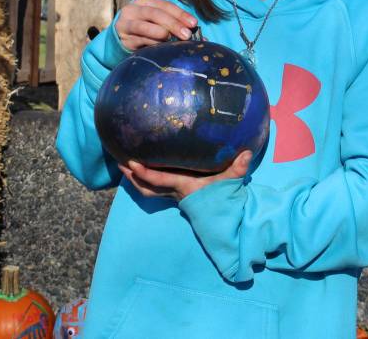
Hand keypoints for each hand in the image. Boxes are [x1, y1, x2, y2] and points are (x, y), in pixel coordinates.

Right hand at [114, 0, 197, 50]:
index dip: (180, 14)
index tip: (194, 24)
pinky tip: (162, 48)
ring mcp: (126, 24)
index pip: (164, 5)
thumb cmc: (146, 28)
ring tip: (173, 39)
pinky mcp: (124, 40)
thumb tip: (198, 33)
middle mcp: (132, 10)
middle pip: (155, 14)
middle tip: (187, 35)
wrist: (121, 39)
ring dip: (161, 33)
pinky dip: (152, 44)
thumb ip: (172, 23)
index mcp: (144, 2)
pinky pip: (140, 41)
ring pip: (144, 27)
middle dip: (173, 24)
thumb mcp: (156, 21)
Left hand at [118, 150, 252, 201]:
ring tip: (124, 167)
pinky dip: (144, 181)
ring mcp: (173, 195)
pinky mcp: (175, 194)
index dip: (143, 173)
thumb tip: (247, 152)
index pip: (158, 180)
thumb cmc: (224, 196)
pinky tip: (139, 170)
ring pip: (147, 191)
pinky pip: (154, 189)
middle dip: (132, 177)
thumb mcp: (231, 181)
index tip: (131, 163)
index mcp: (183, 186)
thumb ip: (238, 167)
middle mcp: (174, 192)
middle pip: (146, 188)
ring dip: (134, 180)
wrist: (223, 216)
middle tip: (120, 163)